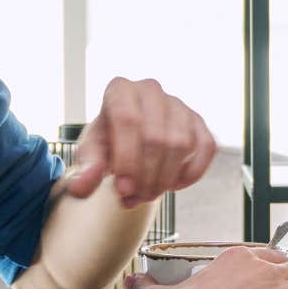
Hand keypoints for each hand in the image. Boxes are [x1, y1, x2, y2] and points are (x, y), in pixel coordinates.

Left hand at [64, 77, 215, 207]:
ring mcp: (177, 103)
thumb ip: (85, 170)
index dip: (127, 159)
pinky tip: (174, 185)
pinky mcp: (197, 120)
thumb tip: (81, 188)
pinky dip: (193, 172)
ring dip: (166, 178)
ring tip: (148, 195)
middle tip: (134, 198)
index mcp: (120, 90)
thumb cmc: (107, 144)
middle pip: (156, 137)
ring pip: (181, 144)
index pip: (129, 121)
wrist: (127, 141)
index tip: (123, 189)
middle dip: (146, 176)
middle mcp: (150, 89)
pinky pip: (206, 147)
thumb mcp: (90, 155)